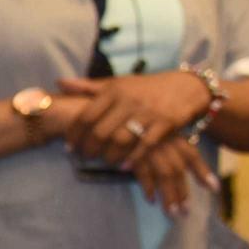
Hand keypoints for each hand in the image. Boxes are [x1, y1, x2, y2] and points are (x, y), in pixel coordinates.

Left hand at [53, 71, 209, 165]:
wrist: (188, 86)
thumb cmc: (145, 88)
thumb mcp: (118, 84)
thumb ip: (89, 87)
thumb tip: (60, 82)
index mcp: (114, 91)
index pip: (86, 116)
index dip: (74, 134)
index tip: (69, 146)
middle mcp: (129, 101)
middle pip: (101, 131)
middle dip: (89, 148)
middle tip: (85, 157)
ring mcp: (148, 112)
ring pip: (121, 140)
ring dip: (110, 155)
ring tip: (105, 161)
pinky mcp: (166, 123)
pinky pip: (146, 145)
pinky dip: (133, 158)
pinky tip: (124, 166)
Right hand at [128, 132, 219, 219]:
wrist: (103, 115)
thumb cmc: (125, 124)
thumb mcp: (149, 130)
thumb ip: (163, 144)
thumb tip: (174, 166)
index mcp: (170, 135)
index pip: (191, 155)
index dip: (203, 171)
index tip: (214, 188)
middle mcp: (163, 141)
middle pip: (178, 170)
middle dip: (183, 192)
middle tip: (186, 212)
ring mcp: (148, 147)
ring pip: (165, 174)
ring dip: (169, 195)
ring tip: (173, 213)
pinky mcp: (131, 154)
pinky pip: (144, 173)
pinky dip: (148, 188)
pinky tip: (151, 200)